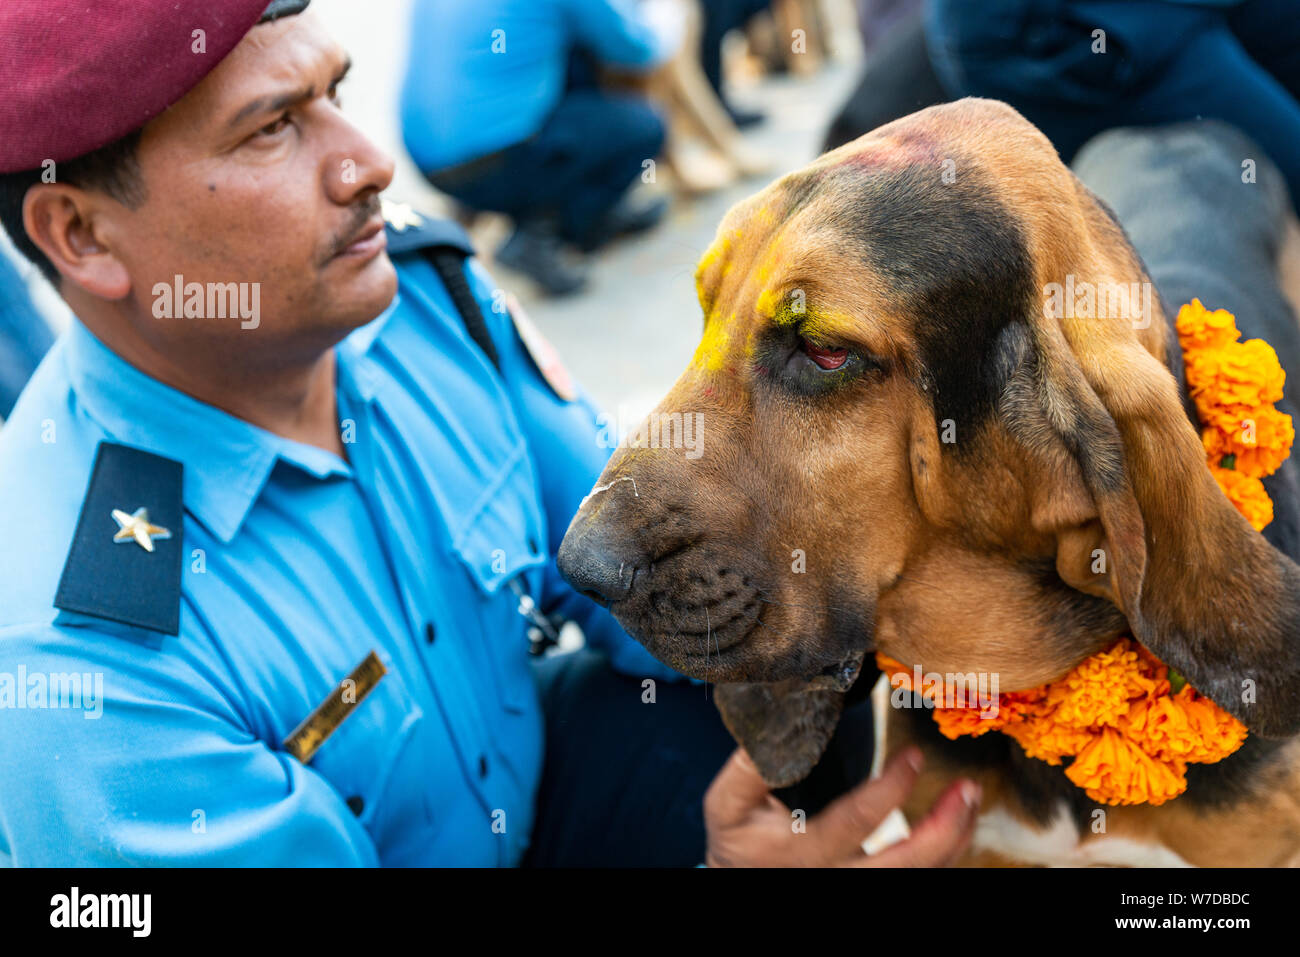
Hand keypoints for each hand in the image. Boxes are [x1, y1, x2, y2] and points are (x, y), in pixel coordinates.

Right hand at [702, 746, 979, 866]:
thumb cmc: (740, 839)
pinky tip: (956, 822)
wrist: (737, 881)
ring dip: (953, 838)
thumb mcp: (728, 802)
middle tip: (966, 788)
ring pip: (919, 875)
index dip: (890, 790)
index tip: (912, 756)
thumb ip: (749, 767)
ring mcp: (858, 887)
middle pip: (904, 864)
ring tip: (969, 798)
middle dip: (943, 828)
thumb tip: (778, 720)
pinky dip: (945, 851)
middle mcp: (837, 876)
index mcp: (803, 853)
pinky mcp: (869, 887)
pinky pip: (918, 877)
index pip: (856, 822)